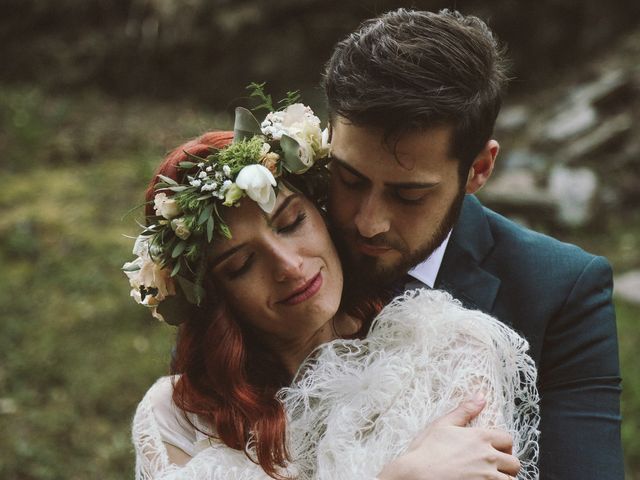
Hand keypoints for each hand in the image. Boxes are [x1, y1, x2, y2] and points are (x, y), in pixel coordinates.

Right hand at [376, 394, 518, 479]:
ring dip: (503, 478)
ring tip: (490, 477)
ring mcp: (487, 477)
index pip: (507, 439)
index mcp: (480, 438)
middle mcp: (488, 457)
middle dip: (506, 464)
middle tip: (494, 466)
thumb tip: (481, 396)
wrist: (416, 475)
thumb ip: (465, 411)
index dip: (503, 445)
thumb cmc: (426, 451)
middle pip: (514, 463)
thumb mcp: (443, 425)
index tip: (496, 450)